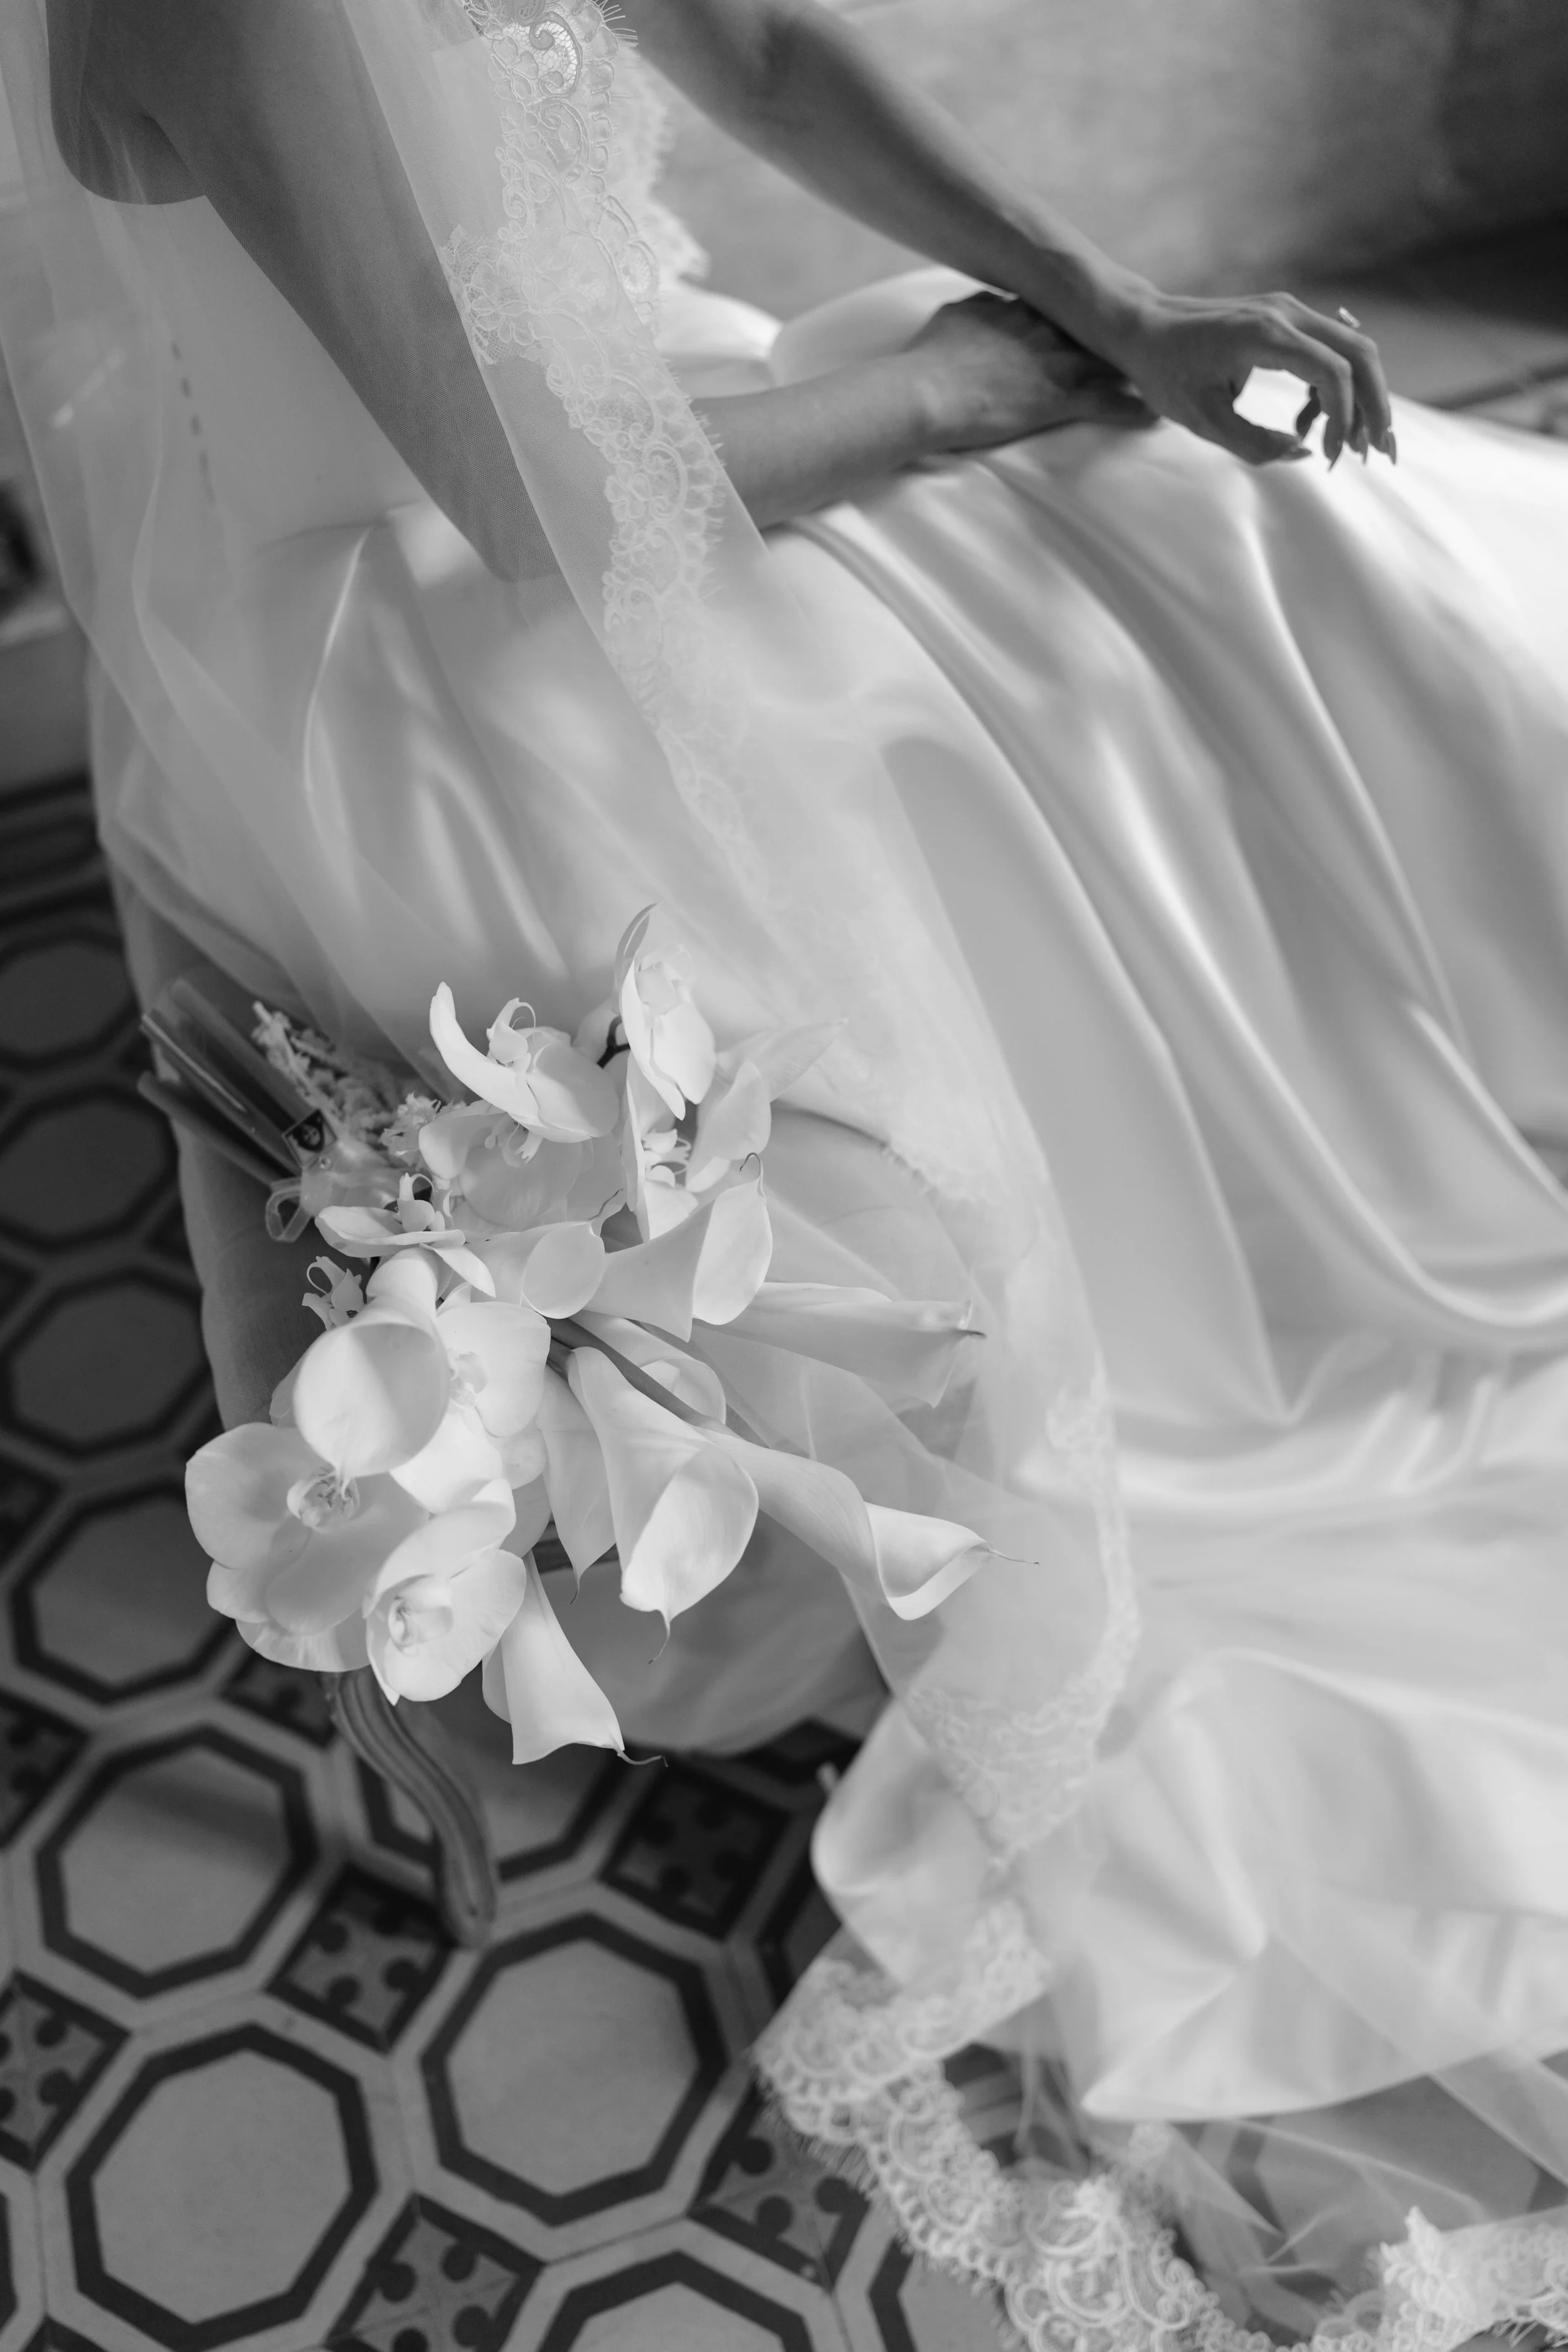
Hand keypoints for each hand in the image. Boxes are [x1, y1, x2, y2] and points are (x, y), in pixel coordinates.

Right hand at [905, 292, 1155, 452]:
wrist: (924, 392)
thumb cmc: (928, 359)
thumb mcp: (952, 316)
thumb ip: (978, 307)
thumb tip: (987, 303)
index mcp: (1020, 308)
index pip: (1065, 304)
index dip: (1085, 312)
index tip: (1102, 316)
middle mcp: (1045, 328)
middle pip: (1096, 327)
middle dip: (1121, 334)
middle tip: (1149, 337)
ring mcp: (1054, 362)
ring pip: (1109, 360)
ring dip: (1136, 368)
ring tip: (1162, 373)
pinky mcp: (1056, 398)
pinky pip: (1106, 403)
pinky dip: (1132, 409)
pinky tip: (1154, 414)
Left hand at [1099, 286, 1393, 467]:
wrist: (1144, 328)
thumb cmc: (1165, 372)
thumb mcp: (1203, 421)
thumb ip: (1255, 444)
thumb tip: (1304, 452)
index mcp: (1265, 335)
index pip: (1332, 373)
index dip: (1344, 419)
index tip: (1332, 456)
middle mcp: (1286, 313)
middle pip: (1360, 354)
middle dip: (1375, 406)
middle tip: (1377, 452)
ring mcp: (1289, 310)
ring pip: (1352, 349)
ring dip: (1360, 397)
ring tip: (1344, 445)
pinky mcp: (1286, 317)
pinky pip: (1330, 349)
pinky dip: (1332, 387)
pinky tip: (1306, 423)